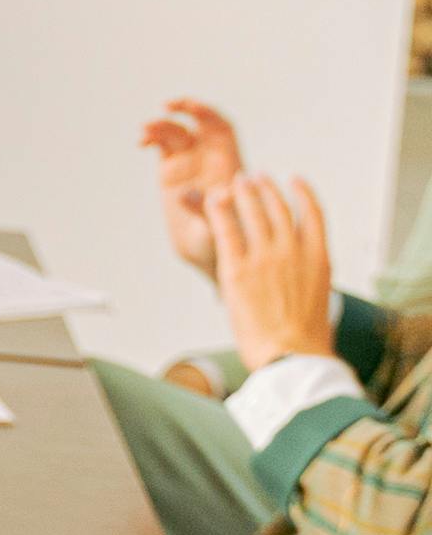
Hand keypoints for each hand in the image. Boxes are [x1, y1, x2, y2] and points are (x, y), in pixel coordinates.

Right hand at [141, 97, 246, 276]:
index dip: (208, 114)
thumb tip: (191, 194)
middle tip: (166, 107)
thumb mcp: (219, 231)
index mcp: (229, 167)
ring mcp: (190, 165)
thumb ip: (207, 210)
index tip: (190, 109)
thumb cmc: (223, 246)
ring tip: (144, 132)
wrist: (207, 256)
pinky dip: (152, 138)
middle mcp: (210, 161)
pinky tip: (142, 143)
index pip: (222, 130)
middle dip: (185, 110)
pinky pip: (162, 146)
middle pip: (199, 124)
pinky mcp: (170, 173)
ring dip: (162, 126)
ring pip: (177, 133)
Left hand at [207, 174, 337, 367]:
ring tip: (236, 181)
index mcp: (319, 259)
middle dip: (266, 189)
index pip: (313, 215)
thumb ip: (308, 276)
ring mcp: (265, 258)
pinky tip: (215, 197)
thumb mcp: (319, 298)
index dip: (303, 194)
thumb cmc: (305, 338)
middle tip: (255, 177)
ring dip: (243, 192)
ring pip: (252, 213)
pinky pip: (225, 229)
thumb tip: (300, 274)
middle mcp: (294, 252)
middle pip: (278, 208)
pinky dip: (220, 209)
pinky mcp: (237, 269)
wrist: (292, 357)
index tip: (295, 180)